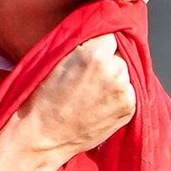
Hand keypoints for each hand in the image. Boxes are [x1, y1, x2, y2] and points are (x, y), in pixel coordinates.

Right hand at [7, 34, 135, 170]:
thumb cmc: (42, 99)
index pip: (110, 34)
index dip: (99, 43)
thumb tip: (100, 32)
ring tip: (93, 93)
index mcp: (95, 55)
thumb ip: (82, 44)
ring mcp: (124, 92)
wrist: (41, 137)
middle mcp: (114, 71)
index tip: (90, 52)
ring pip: (126, 73)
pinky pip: (129, 92)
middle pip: (120, 54)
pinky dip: (118, 95)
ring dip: (115, 78)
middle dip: (108, 61)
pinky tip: (99, 103)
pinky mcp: (129, 109)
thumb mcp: (56, 59)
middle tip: (88, 77)